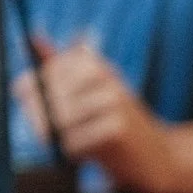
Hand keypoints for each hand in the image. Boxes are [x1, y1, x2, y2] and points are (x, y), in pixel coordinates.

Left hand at [12, 37, 177, 192]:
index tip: (46, 112)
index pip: (42, 73)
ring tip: (83, 141)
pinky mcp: (118, 126)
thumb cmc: (114, 123)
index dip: (35, 98)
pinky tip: (92, 153)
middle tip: (67, 132)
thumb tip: (33, 35)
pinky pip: (72, 141)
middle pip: (47, 96)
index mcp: (92, 62)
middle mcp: (103, 74)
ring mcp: (113, 99)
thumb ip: (58, 65)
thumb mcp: (87, 89)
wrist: (159, 157)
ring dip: (63, 138)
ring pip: (58, 119)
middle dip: (46, 120)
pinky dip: (76, 152)